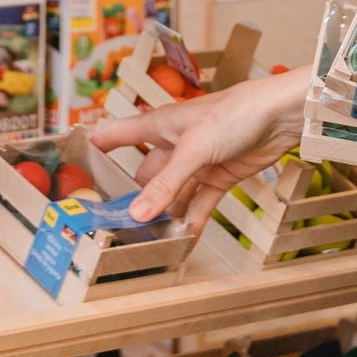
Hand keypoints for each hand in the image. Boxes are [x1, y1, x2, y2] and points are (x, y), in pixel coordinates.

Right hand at [86, 69, 307, 230]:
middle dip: (135, 199)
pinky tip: (182, 242)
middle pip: (146, 175)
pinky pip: (199, 203)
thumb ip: (166, 184)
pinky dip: (191, 221)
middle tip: (118, 228)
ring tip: (149, 243)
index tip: (76, 164)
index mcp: (161, 125)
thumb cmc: (235, 114)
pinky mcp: (219, 177)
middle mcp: (175, 144)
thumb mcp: (194, 149)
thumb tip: (137, 214)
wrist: (280, 116)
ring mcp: (197, 162)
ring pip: (172, 193)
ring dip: (164, 215)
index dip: (98, 146)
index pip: (119, 134)